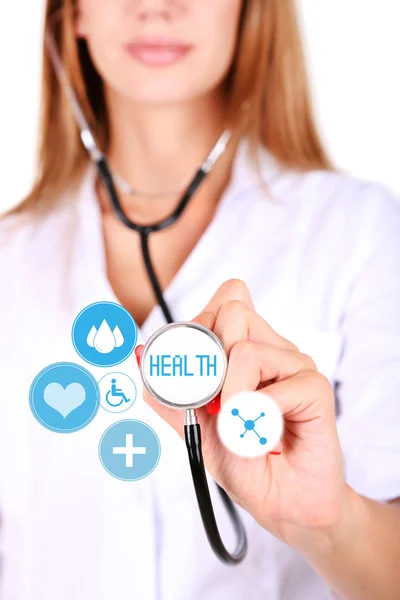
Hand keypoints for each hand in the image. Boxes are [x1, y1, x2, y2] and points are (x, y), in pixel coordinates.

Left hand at [141, 279, 347, 544]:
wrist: (281, 503)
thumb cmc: (244, 461)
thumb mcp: (193, 426)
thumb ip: (168, 392)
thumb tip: (140, 355)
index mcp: (246, 347)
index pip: (227, 298)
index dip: (202, 325)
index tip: (197, 372)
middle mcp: (272, 347)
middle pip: (232, 310)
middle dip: (210, 361)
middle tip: (216, 403)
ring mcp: (295, 364)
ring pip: (246, 350)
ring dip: (230, 398)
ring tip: (240, 425)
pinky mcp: (315, 388)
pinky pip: (273, 388)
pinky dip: (256, 418)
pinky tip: (262, 437)